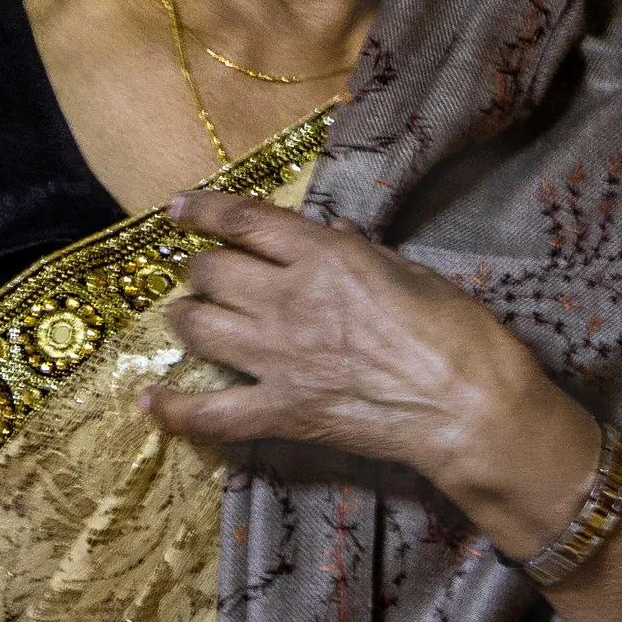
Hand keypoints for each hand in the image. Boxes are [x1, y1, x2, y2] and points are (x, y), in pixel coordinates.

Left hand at [145, 190, 599, 551]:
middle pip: (213, 273)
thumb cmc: (460, 333)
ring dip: (185, 319)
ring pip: (200, 328)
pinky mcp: (283, 411)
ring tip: (185, 318)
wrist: (471, 407)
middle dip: (201, 270)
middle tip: (204, 276)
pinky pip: (211, 412)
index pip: (245, 221)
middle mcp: (290, 300)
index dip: (203, 211)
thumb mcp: (414, 272)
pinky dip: (175, 408)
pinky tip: (149, 401)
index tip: (178, 208)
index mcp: (325, 257)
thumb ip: (363, 252)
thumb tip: (333, 231)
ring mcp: (279, 358)